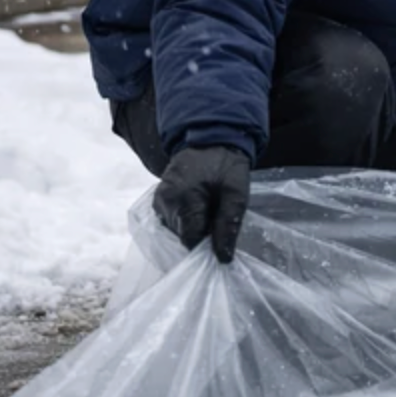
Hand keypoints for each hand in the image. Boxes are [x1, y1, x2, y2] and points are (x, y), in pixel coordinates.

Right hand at [152, 146, 250, 262]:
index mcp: (183, 198)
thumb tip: (222, 257)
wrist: (211, 139)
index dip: (206, 245)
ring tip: (208, 210)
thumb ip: (228, 225)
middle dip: (200, 234)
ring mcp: (159, 199)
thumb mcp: (237, 193)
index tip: (219, 240)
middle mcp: (165, 201)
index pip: (189, 239)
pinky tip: (198, 209)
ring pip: (175, 230)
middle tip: (217, 220)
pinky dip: (185, 220)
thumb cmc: (226, 166)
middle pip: (181, 236)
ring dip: (193, 227)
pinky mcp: (159, 199)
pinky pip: (171, 220)